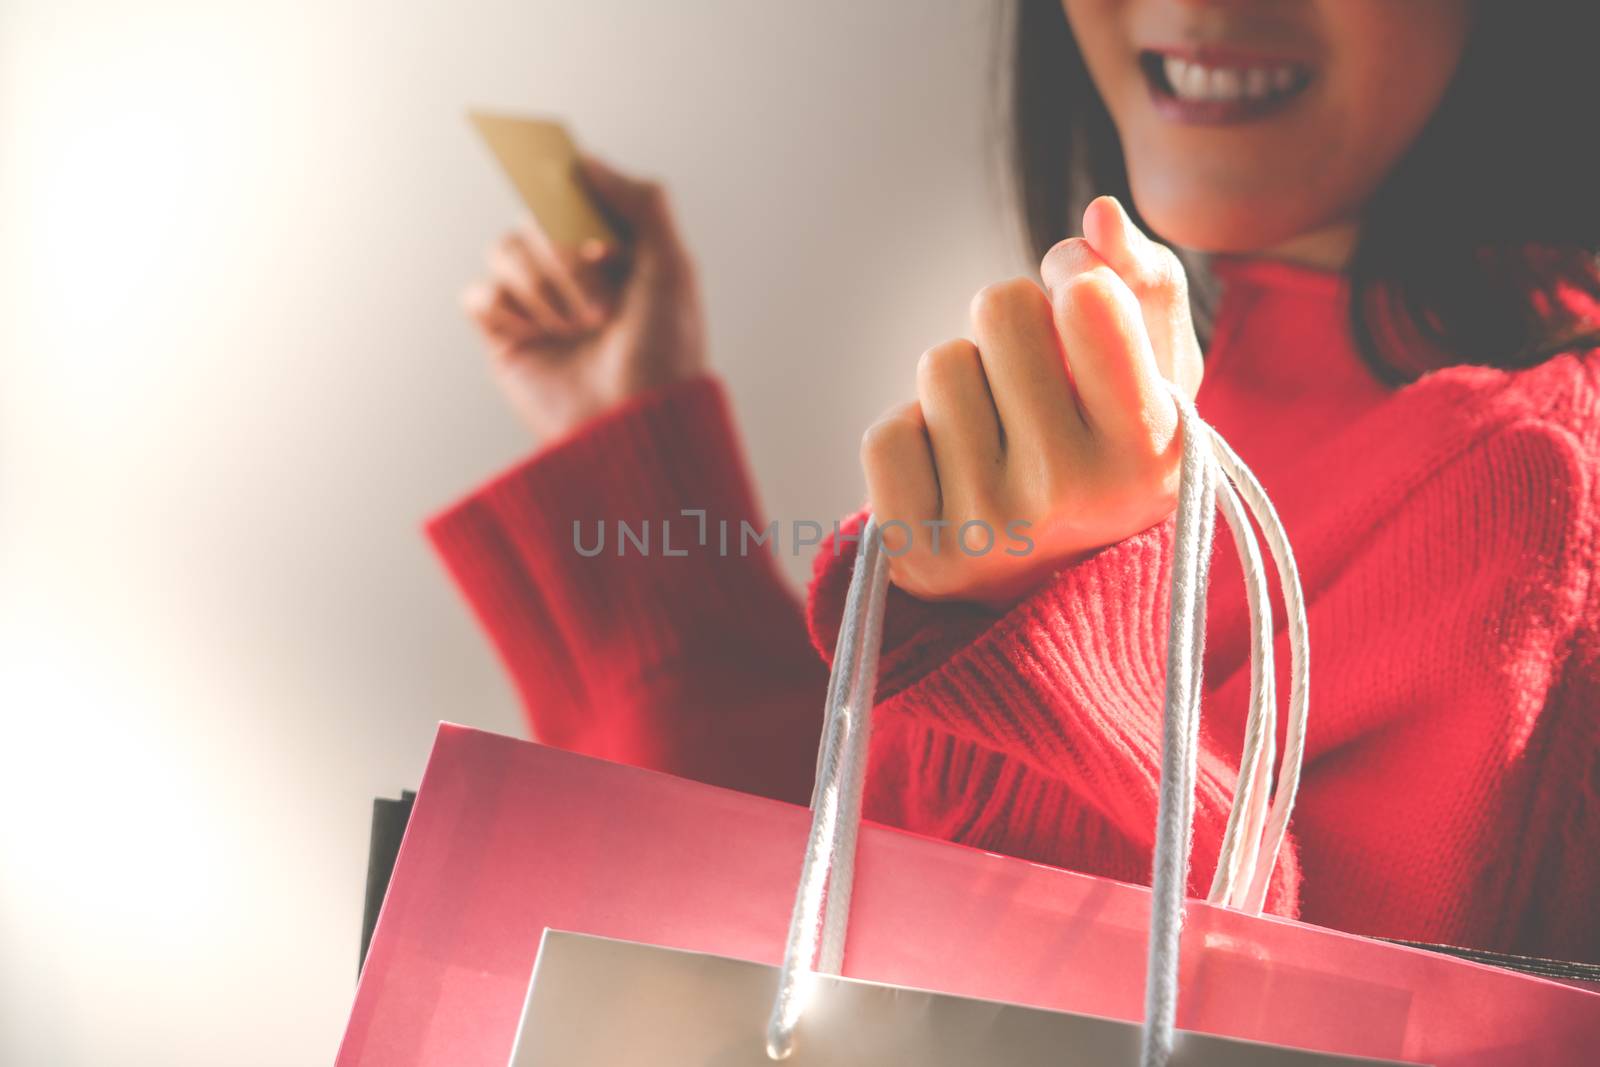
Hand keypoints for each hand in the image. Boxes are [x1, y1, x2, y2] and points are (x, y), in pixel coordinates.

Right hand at [462, 154, 705, 443]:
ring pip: (503, 248)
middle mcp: (572, 270)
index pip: (571, 190)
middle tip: (601, 304)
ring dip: (542, 284)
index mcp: (614, 247)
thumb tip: (584, 159)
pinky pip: (477, 295)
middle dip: (566, 254)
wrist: (635, 424)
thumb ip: (641, 201)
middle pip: (534, 215)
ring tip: (577, 327)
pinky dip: (507, 310)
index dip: (570, 192)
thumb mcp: (673, 267)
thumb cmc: (665, 353)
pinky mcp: (505, 337)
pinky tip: (539, 338)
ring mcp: (537, 302)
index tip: (585, 213)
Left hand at [860, 195, 1203, 607]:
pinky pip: (886, 435)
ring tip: (1000, 439)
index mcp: (1147, 450)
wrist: (1059, 589)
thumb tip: (1097, 213)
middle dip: (1014, 331)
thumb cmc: (1110, 454)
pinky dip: (914, 439)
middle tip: (1036, 392)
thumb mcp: (1158, 378)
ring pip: (939, 366)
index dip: (1075, 280)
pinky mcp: (915, 554)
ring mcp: (986, 530)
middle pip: (998, 307)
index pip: (1084, 296)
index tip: (1082, 311)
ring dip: (964, 384)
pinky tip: (954, 478)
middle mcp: (1068, 494)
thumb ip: (1146, 285)